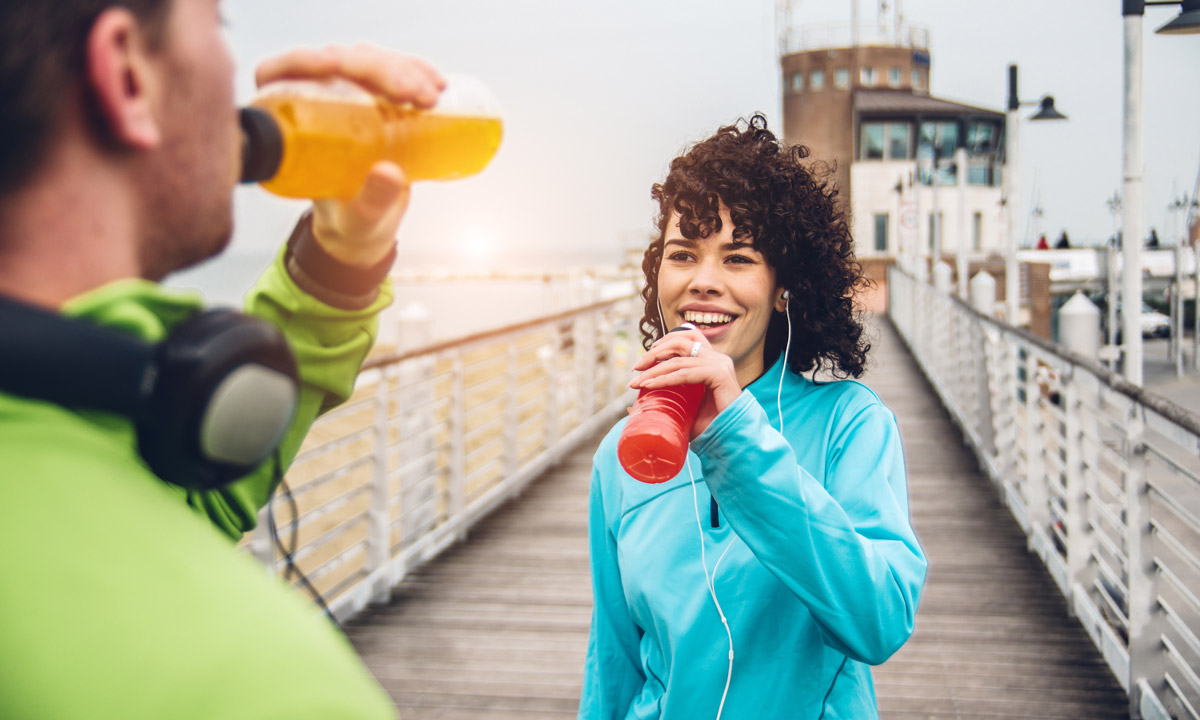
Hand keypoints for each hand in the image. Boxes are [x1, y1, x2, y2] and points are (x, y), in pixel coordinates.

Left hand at [255, 45, 446, 266]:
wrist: (369, 223)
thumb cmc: (349, 220)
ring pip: (368, 59)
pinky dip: (418, 70)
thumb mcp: (357, 215)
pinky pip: (394, 69)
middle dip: (376, 68)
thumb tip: (389, 172)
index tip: (330, 67)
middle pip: (336, 61)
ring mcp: (347, 94)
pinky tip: (437, 83)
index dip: (300, 60)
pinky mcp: (376, 95)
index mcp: (291, 124)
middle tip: (410, 93)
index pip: (281, 75)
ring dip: (401, 68)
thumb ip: (371, 199)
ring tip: (431, 95)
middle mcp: (315, 100)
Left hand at [629, 328, 741, 438]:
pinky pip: (685, 373)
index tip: (641, 362)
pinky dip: (665, 378)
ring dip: (655, 368)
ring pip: (679, 358)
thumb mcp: (683, 410)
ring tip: (638, 381)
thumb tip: (629, 408)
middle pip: (680, 342)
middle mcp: (716, 358)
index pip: (685, 340)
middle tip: (636, 368)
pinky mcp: (719, 374)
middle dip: (654, 352)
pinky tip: (650, 385)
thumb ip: (663, 404)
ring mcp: (719, 364)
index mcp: (710, 361)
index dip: (662, 345)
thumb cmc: (709, 426)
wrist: (731, 439)